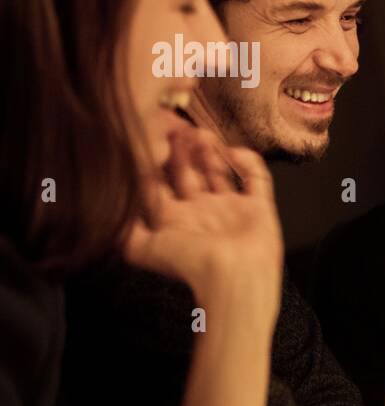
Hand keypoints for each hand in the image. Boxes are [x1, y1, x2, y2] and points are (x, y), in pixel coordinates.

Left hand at [123, 126, 282, 322]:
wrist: (233, 277)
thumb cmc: (190, 264)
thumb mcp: (141, 247)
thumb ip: (121, 227)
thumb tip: (104, 208)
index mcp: (177, 220)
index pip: (161, 183)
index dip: (154, 161)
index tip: (150, 140)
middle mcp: (203, 213)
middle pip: (189, 173)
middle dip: (181, 151)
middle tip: (175, 128)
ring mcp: (231, 209)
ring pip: (219, 171)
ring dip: (210, 151)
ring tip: (201, 132)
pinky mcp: (258, 207)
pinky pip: (256, 178)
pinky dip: (247, 162)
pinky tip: (232, 151)